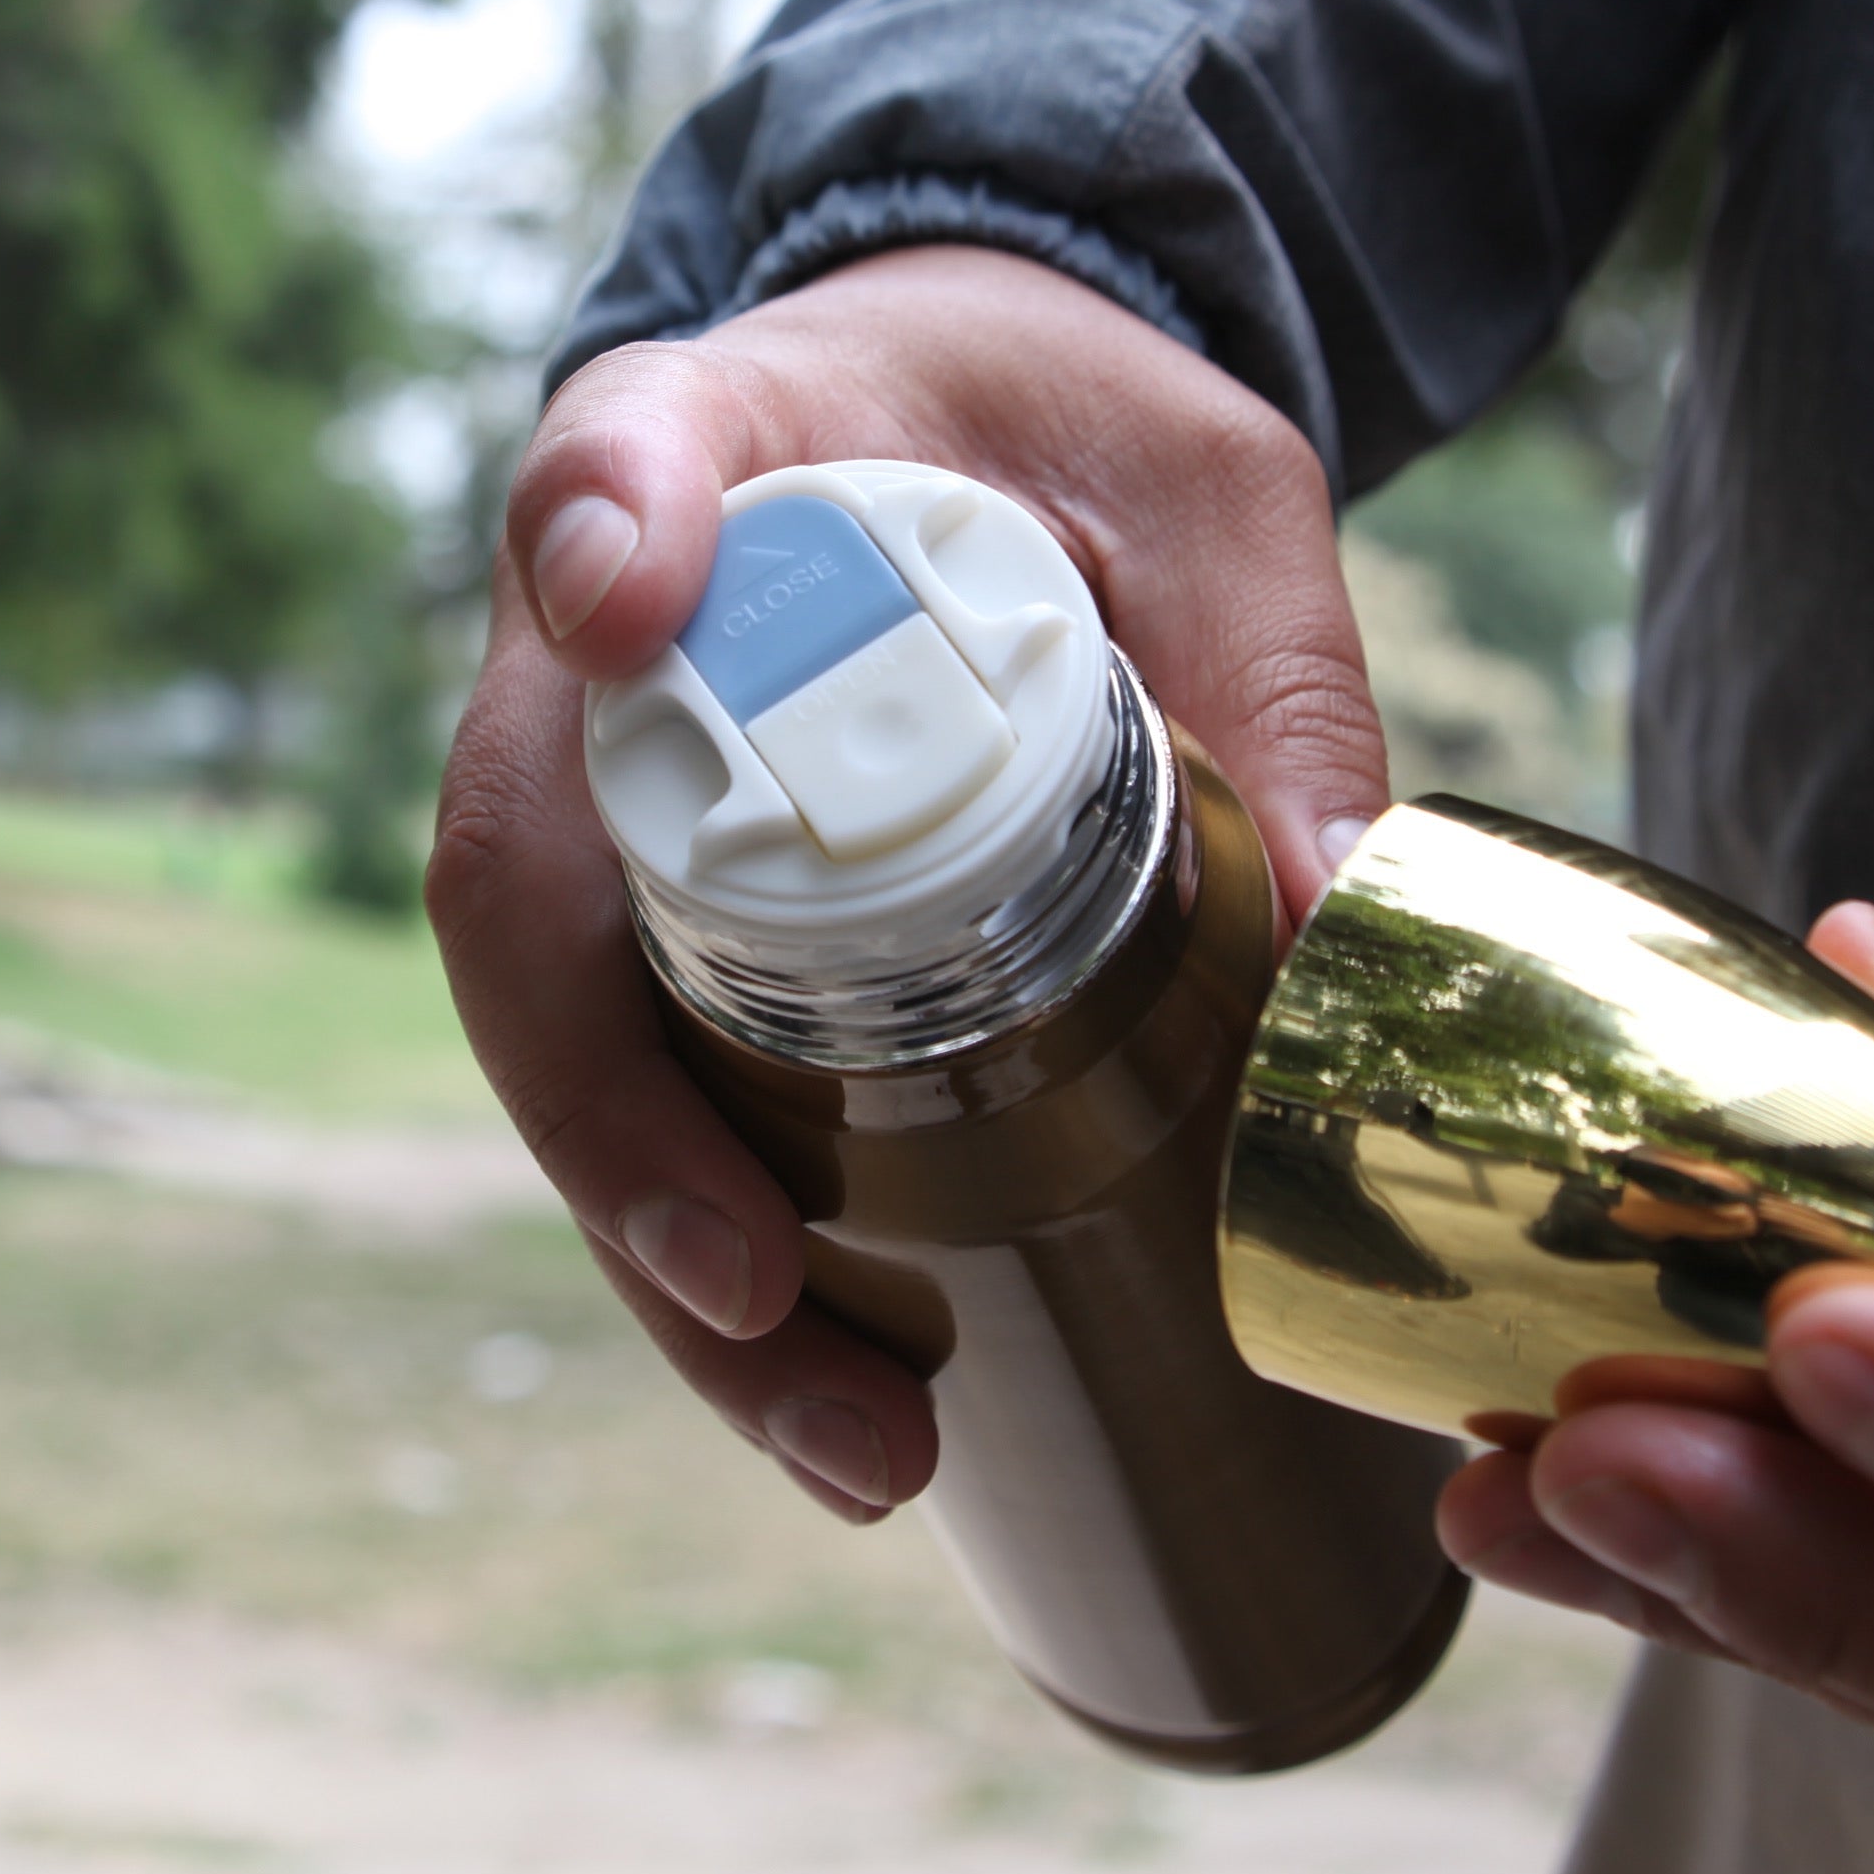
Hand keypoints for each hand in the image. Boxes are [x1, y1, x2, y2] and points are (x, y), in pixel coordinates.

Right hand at [428, 246, 1385, 1521]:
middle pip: (523, 861)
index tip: (621, 594)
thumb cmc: (1074, 433)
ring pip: (556, 1030)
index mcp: (724, 442)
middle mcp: (598, 631)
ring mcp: (598, 790)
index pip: (614, 459)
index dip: (601, 531)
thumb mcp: (1215, 490)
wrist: (976, 426)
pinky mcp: (645, 913)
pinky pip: (634, 1089)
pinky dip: (715, 1251)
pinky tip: (840, 1400)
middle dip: (613, 1104)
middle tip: (757, 1284)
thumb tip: (1350, 897)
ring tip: (852, 1446)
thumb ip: (1281, 656)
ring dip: (664, 1250)